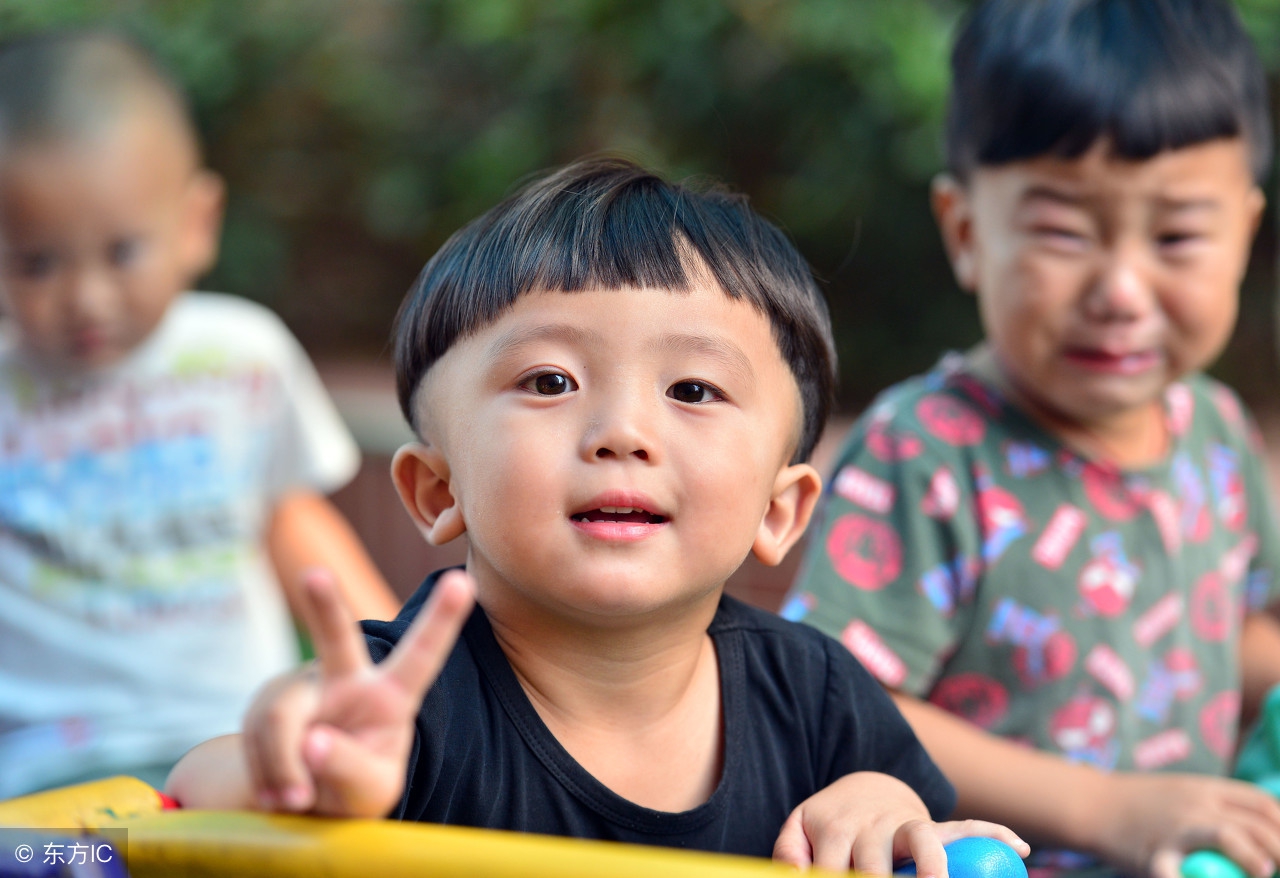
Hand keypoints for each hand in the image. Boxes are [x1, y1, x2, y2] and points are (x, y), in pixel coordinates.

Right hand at [243, 567, 473, 817]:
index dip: (443, 619)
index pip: (421, 656)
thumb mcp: (370, 791)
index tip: (464, 582)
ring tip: (295, 801)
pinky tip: (276, 794)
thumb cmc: (353, 788)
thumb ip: (350, 768)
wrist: (304, 802)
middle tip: (314, 576)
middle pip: (335, 639)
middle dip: (324, 605)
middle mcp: (346, 678)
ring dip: (283, 766)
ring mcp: (302, 687)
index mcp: (391, 695)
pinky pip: (255, 739)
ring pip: (281, 716)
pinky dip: (265, 775)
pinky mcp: (265, 704)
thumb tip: (311, 741)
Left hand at [772, 772, 1028, 875]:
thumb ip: (788, 853)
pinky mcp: (936, 825)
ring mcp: (907, 824)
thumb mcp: (799, 829)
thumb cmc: (831, 821)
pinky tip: (1018, 849)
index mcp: (837, 829)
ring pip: (924, 842)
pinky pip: (970, 825)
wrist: (863, 787)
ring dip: (932, 866)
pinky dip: (994, 833)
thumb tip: (793, 874)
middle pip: (874, 865)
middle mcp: (874, 826)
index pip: (832, 870)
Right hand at [1091, 772, 1279, 877]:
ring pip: (1229, 836)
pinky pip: (1176, 872)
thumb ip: (1215, 806)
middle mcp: (1195, 804)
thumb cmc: (1138, 804)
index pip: (1262, 804)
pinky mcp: (1155, 853)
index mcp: (1204, 788)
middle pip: (1255, 823)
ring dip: (1255, 857)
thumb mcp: (1181, 792)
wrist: (1090, 803)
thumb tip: (1256, 831)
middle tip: (1278, 869)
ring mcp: (1176, 827)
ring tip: (1264, 873)